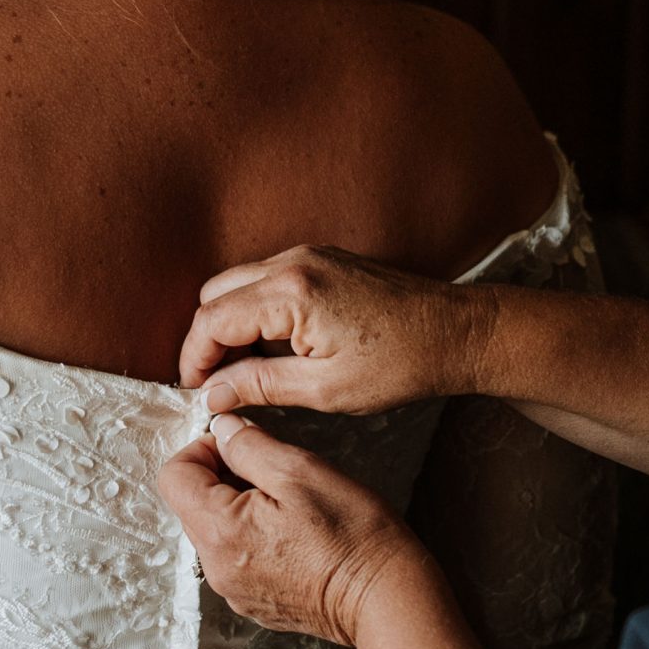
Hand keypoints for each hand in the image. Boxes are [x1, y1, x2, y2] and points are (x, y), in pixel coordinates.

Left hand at [159, 410, 443, 647]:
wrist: (386, 600)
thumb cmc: (352, 536)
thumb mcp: (301, 470)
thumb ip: (250, 445)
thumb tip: (223, 429)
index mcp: (220, 531)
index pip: (174, 476)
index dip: (203, 449)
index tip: (240, 445)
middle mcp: (216, 567)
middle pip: (191, 504)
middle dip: (222, 477)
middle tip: (273, 472)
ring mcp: (234, 589)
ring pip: (215, 530)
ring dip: (239, 506)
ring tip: (288, 504)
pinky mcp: (254, 601)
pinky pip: (236, 557)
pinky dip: (254, 536)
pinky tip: (294, 534)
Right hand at [177, 245, 492, 413]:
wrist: (454, 332)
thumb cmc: (400, 363)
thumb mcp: (324, 390)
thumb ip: (260, 386)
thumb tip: (213, 394)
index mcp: (291, 293)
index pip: (212, 319)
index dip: (194, 358)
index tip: (196, 391)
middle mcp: (293, 262)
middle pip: (215, 294)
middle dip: (207, 338)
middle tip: (217, 382)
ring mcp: (308, 254)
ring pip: (239, 283)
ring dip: (232, 323)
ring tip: (246, 369)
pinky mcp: (322, 259)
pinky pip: (267, 279)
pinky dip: (257, 310)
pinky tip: (274, 347)